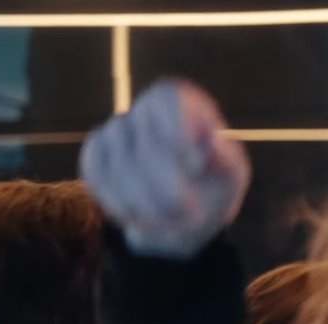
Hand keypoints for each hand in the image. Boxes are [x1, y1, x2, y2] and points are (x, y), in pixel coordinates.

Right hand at [80, 78, 250, 258]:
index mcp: (184, 105)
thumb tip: (212, 140)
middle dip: (167, 183)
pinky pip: (96, 173)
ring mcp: (116, 131)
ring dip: (145, 201)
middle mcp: (145, 110)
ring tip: (170, 222)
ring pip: (118, 161)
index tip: (196, 165)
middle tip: (190, 213)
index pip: (166, 98)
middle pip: (142, 137)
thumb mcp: (232, 174)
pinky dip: (118, 201)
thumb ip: (225, 157)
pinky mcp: (96, 154)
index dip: (176, 127)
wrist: (186, 218)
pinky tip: (138, 217)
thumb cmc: (214, 187)